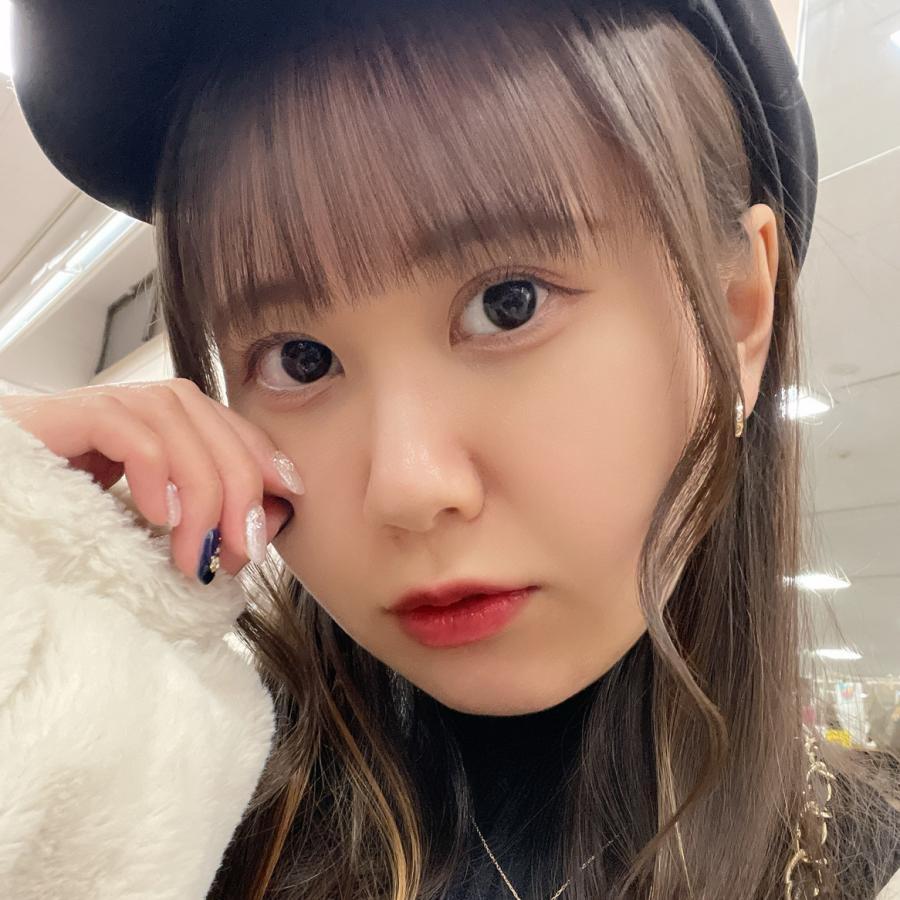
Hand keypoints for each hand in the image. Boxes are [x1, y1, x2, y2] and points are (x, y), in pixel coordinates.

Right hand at [0, 379, 303, 581]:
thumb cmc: (77, 511)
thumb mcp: (157, 516)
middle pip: (219, 432)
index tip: (285, 509)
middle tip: (239, 555)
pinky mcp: (73, 415)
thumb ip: (207, 512)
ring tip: (192, 555)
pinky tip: (156, 518)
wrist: (5, 494)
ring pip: (182, 431)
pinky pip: (132, 433)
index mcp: (173, 425)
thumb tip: (270, 518)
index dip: (268, 466)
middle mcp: (148, 404)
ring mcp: (112, 406)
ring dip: (201, 500)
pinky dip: (155, 476)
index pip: (237, 432)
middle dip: (240, 497)